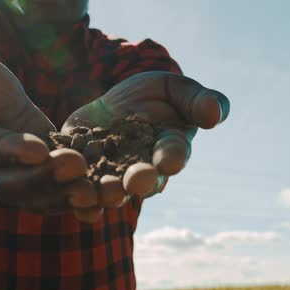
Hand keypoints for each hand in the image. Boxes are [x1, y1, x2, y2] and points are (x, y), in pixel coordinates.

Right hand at [0, 52, 97, 218]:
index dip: (8, 151)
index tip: (38, 149)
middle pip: (12, 184)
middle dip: (45, 178)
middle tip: (77, 167)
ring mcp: (12, 177)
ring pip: (36, 197)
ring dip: (66, 196)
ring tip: (97, 191)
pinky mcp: (38, 174)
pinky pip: (55, 195)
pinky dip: (79, 202)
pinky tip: (106, 201)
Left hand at [63, 71, 229, 199]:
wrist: (114, 104)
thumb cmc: (154, 96)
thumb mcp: (175, 89)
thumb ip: (197, 100)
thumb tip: (216, 114)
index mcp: (169, 149)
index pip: (173, 153)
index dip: (172, 157)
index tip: (170, 160)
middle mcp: (143, 169)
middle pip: (143, 179)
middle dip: (140, 180)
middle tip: (135, 182)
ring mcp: (113, 174)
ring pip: (112, 189)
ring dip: (108, 193)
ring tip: (101, 192)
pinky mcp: (83, 172)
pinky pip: (83, 189)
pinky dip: (79, 199)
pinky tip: (74, 200)